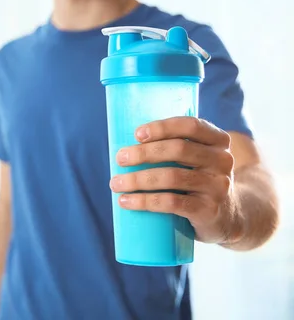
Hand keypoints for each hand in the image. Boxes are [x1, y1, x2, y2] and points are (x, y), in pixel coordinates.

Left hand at [109, 117, 242, 244]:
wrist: (230, 218)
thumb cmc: (199, 180)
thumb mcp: (198, 159)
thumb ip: (175, 147)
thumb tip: (128, 144)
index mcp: (218, 141)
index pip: (191, 126)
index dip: (162, 127)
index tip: (136, 134)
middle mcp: (222, 161)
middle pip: (178, 149)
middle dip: (144, 153)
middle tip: (119, 158)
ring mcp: (217, 186)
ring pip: (172, 177)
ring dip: (138, 179)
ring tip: (116, 183)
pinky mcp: (208, 210)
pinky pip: (172, 203)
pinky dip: (145, 201)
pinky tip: (126, 202)